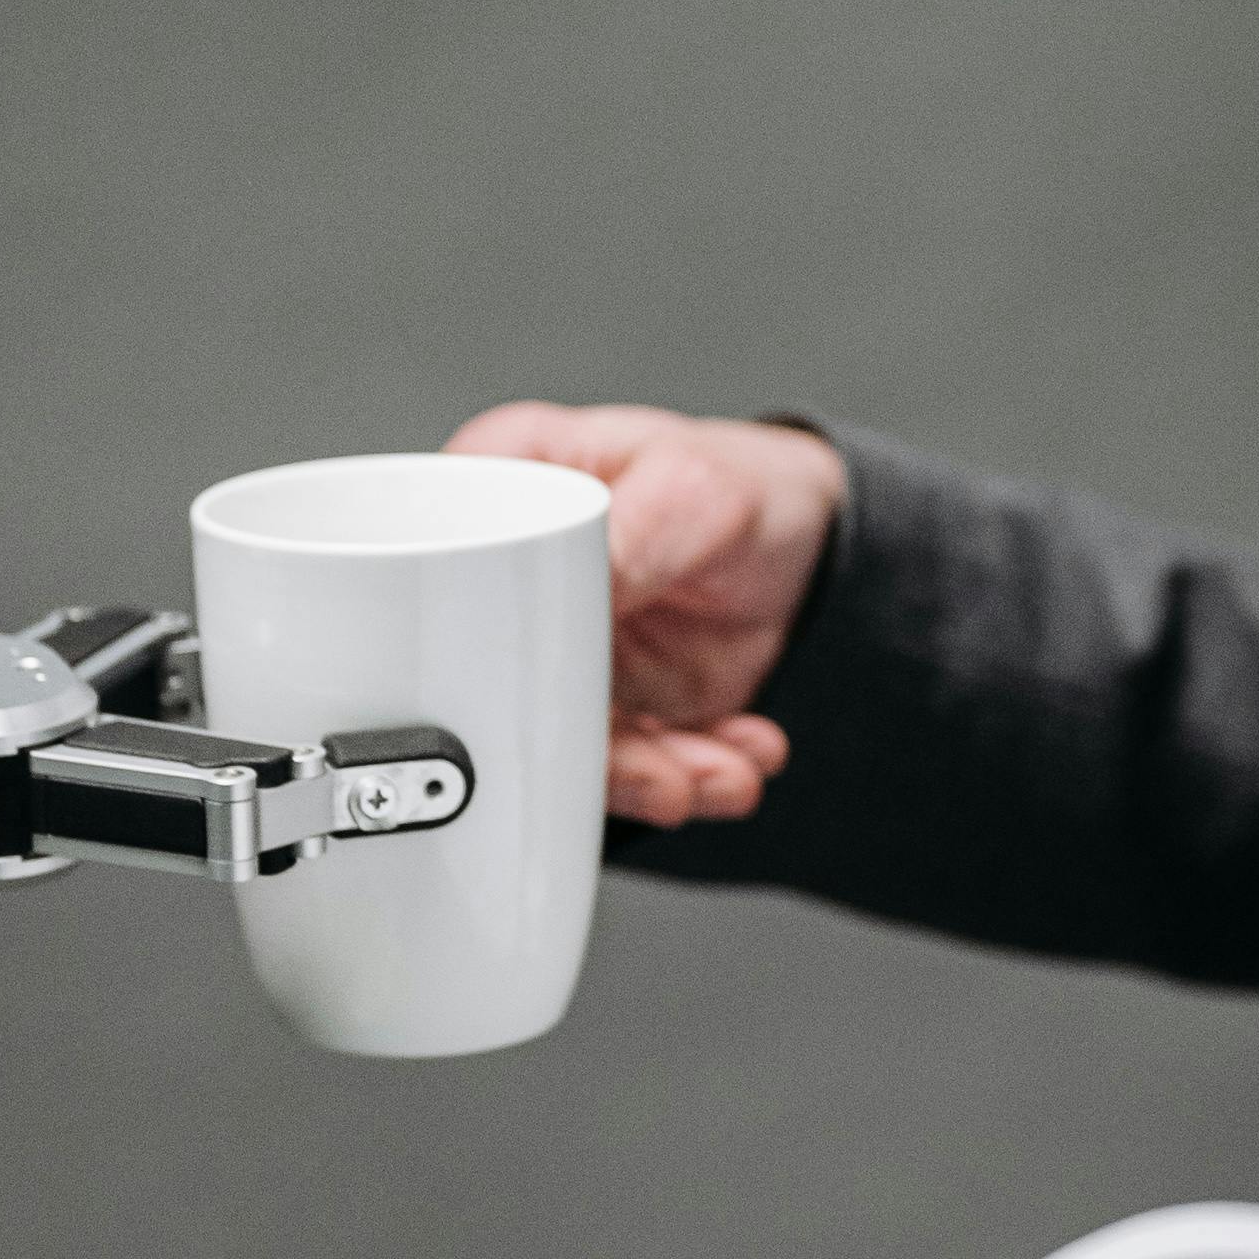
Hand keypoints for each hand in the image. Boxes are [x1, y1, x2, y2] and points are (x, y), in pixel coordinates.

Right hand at [442, 401, 846, 828]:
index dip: (477, 657)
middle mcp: (519, 585)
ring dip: (651, 778)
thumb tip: (561, 593)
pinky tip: (738, 760)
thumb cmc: (739, 479)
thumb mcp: (687, 488)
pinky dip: (694, 777)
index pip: (446, 582)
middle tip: (659, 774)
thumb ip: (623, 540)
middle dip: (591, 751)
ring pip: (573, 745)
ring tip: (714, 773)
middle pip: (508, 687)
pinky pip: (636, 765)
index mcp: (502, 496)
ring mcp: (566, 653)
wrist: (812, 539)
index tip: (546, 707)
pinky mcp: (616, 706)